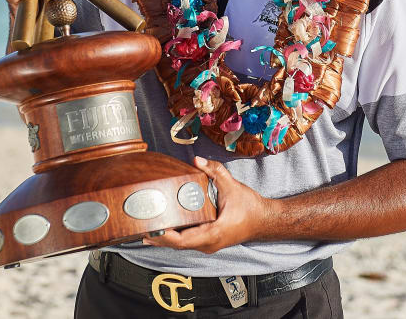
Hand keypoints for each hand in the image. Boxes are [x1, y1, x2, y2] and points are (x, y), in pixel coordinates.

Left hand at [143, 157, 273, 254]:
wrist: (264, 220)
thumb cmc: (251, 208)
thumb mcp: (232, 186)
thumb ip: (214, 171)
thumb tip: (197, 161)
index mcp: (213, 234)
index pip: (183, 240)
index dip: (165, 236)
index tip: (151, 229)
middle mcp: (208, 243)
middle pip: (177, 245)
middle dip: (158, 237)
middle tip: (140, 225)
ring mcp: (208, 244)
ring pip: (181, 244)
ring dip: (165, 237)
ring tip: (146, 226)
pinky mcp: (208, 240)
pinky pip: (187, 240)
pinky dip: (174, 235)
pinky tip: (163, 226)